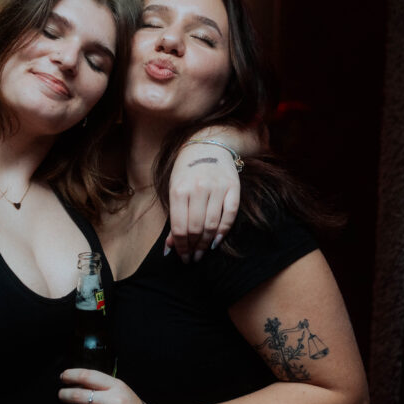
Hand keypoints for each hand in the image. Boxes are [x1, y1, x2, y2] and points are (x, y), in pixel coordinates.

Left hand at [58, 369, 172, 403]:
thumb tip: (81, 385)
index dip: (72, 375)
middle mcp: (116, 400)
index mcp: (118, 386)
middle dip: (64, 395)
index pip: (89, 375)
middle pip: (80, 395)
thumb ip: (107, 389)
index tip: (63, 377)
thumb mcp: (125, 394)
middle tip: (60, 396)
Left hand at [166, 140, 240, 262]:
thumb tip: (170, 247)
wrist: (207, 145)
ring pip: (212, 224)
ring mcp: (217, 187)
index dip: (180, 246)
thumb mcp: (174, 191)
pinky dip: (223, 231)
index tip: (182, 257)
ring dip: (206, 243)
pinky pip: (230, 215)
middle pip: (196, 228)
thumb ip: (174, 219)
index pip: (179, 227)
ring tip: (202, 252)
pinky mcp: (233, 188)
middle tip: (192, 258)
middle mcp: (198, 188)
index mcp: (179, 190)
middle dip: (193, 247)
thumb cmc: (186, 172)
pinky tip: (216, 241)